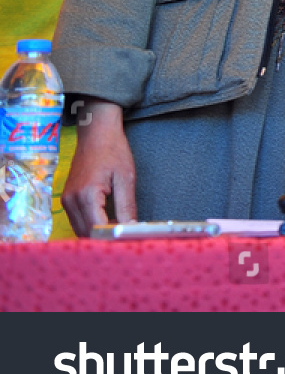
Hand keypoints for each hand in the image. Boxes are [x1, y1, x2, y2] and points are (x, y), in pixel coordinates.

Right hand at [61, 99, 135, 234]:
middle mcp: (71, 200)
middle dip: (105, 238)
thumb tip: (130, 228)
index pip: (97, 228)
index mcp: (86, 194)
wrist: (97, 134)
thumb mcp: (126, 179)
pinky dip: (91, 225)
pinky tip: (107, 221)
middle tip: (126, 236)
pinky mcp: (67, 199)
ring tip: (118, 229)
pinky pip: (77, 220)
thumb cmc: (113, 151)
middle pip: (86, 233)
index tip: (128, 239)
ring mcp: (66, 200)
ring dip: (97, 234)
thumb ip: (126, 206)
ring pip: (80, 229)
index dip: (112, 237)